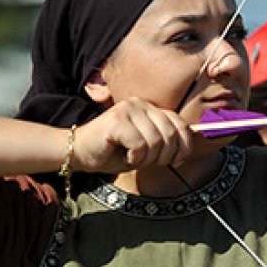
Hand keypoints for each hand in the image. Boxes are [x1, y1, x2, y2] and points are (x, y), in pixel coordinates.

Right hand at [71, 98, 196, 172]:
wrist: (78, 153)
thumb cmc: (113, 153)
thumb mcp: (146, 149)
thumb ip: (165, 144)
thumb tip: (187, 151)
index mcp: (151, 108)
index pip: (180, 124)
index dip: (184, 146)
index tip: (176, 161)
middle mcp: (141, 104)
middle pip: (170, 134)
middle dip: (163, 157)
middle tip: (145, 162)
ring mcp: (129, 109)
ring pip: (156, 141)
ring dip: (146, 159)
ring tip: (131, 158)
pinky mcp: (118, 120)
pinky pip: (140, 145)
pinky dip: (134, 158)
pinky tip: (123, 156)